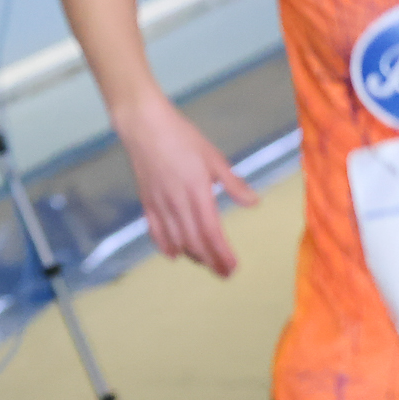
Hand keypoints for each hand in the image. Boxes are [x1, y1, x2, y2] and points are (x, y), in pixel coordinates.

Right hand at [120, 94, 253, 275]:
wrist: (144, 126)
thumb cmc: (182, 137)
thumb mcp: (213, 157)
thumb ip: (233, 183)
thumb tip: (253, 202)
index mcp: (197, 191)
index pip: (211, 231)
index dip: (222, 253)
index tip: (233, 266)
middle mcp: (177, 203)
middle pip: (194, 241)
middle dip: (210, 261)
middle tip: (224, 273)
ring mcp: (159, 204)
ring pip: (176, 239)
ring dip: (192, 255)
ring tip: (205, 264)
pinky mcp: (146, 201)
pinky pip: (155, 230)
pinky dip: (164, 245)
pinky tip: (173, 254)